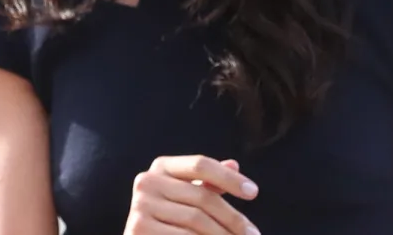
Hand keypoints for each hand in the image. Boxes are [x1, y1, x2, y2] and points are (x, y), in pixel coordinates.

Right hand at [124, 155, 260, 234]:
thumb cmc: (171, 215)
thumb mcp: (188, 194)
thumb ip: (209, 181)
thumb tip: (234, 164)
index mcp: (161, 166)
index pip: (201, 165)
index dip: (229, 178)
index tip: (254, 193)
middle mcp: (147, 182)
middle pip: (203, 197)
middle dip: (232, 217)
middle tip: (253, 234)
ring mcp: (140, 207)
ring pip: (196, 221)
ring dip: (223, 234)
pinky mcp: (139, 230)